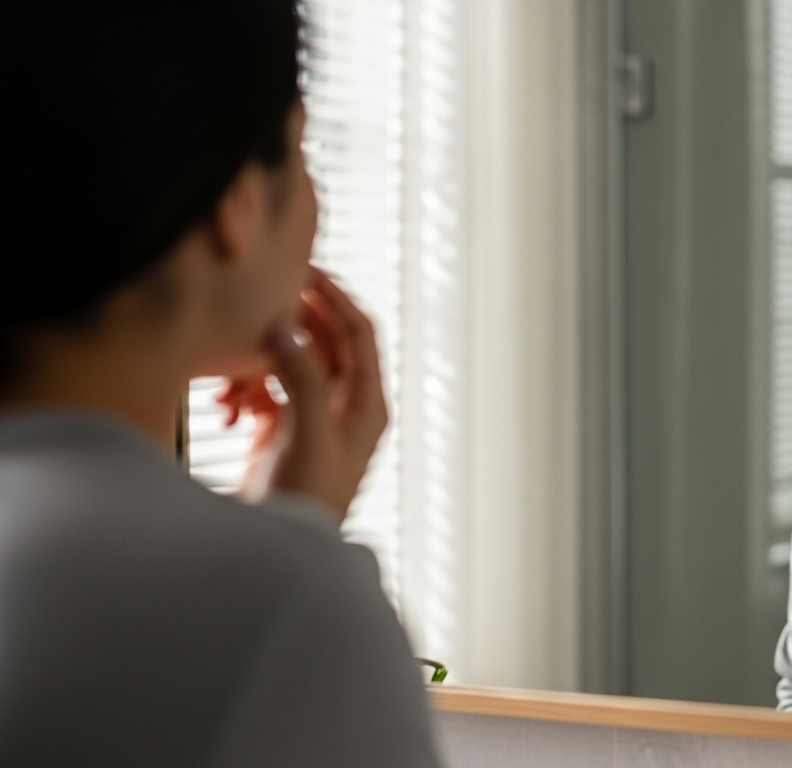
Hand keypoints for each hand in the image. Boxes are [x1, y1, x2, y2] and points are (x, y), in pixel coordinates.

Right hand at [216, 269, 388, 522]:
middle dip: (293, 324)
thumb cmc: (309, 499)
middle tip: (259, 299)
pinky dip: (249, 391)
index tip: (304, 269)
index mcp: (368, 404)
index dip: (334, 297)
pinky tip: (228, 408)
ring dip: (263, 363)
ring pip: (293, 366)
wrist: (281, 551)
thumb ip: (304, 378)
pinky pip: (269, 393)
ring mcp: (316, 418)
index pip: (359, 332)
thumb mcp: (310, 433)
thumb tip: (288, 329)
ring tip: (235, 381)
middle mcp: (348, 407)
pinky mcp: (286, 433)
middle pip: (326, 343)